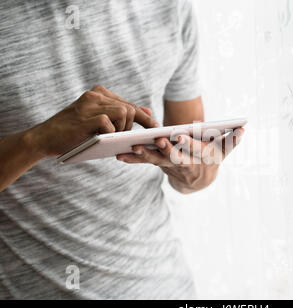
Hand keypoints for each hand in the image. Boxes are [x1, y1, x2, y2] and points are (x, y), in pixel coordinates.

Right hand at [29, 85, 158, 156]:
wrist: (44, 138)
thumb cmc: (74, 133)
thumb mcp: (100, 122)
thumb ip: (122, 116)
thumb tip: (148, 111)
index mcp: (100, 93)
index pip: (129, 104)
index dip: (144, 117)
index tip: (156, 128)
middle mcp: (96, 94)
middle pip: (130, 108)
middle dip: (136, 125)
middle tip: (134, 138)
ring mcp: (90, 103)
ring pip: (124, 113)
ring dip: (123, 129)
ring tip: (113, 137)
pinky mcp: (85, 115)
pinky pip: (109, 122)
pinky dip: (110, 132)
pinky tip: (103, 137)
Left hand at [116, 128, 244, 193]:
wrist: (199, 180)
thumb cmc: (212, 157)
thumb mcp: (224, 150)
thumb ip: (233, 140)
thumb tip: (244, 128)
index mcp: (203, 156)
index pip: (196, 150)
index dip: (188, 144)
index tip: (179, 135)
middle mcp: (186, 163)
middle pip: (175, 157)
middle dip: (166, 150)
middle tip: (157, 140)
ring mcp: (171, 166)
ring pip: (157, 161)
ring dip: (144, 155)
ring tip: (132, 147)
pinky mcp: (160, 165)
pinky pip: (146, 162)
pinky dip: (134, 159)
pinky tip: (120, 155)